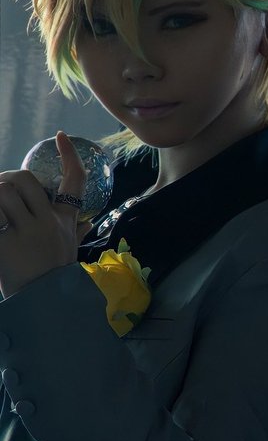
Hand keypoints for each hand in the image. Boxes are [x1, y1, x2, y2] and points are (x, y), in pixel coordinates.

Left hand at [0, 132, 87, 297]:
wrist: (44, 304)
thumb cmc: (55, 275)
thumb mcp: (69, 250)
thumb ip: (75, 232)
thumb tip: (87, 224)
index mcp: (63, 220)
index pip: (75, 179)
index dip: (69, 155)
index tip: (61, 136)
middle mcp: (47, 222)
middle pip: (22, 180)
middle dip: (4, 180)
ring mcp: (25, 233)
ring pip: (1, 193)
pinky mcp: (3, 246)